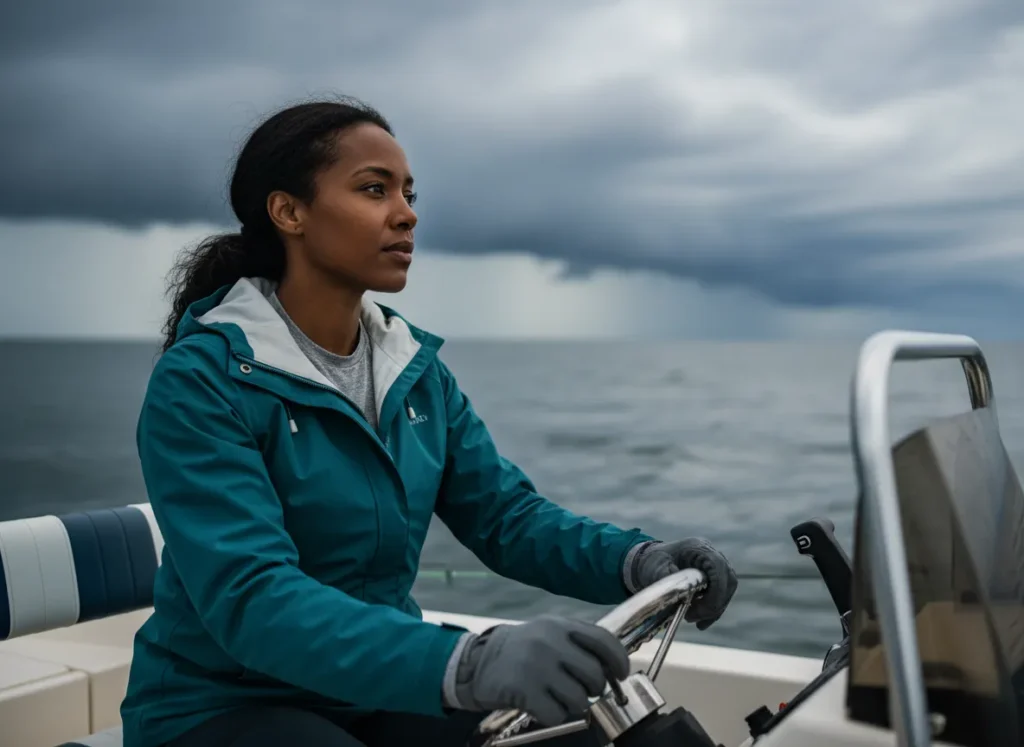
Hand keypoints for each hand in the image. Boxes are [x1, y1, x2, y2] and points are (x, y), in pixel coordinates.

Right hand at [452, 615, 629, 725]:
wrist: (478, 662)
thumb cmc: (522, 651)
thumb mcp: (549, 633)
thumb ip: (579, 642)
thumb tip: (614, 667)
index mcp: (560, 625)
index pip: (603, 641)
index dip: (619, 661)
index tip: (621, 675)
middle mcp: (549, 641)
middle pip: (595, 675)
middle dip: (593, 689)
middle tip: (580, 689)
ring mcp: (536, 665)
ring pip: (580, 699)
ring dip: (573, 705)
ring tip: (557, 697)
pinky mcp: (524, 689)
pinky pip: (557, 714)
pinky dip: (553, 715)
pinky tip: (542, 705)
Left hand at [628, 538, 737, 629]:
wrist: (650, 562)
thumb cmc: (652, 562)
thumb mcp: (654, 568)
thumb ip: (666, 577)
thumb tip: (679, 591)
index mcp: (697, 547)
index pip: (718, 567)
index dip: (717, 590)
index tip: (703, 611)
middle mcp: (710, 554)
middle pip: (727, 580)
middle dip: (714, 603)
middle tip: (693, 618)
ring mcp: (714, 565)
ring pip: (726, 589)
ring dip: (713, 609)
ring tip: (692, 619)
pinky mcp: (714, 577)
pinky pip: (721, 595)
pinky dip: (712, 610)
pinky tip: (700, 622)